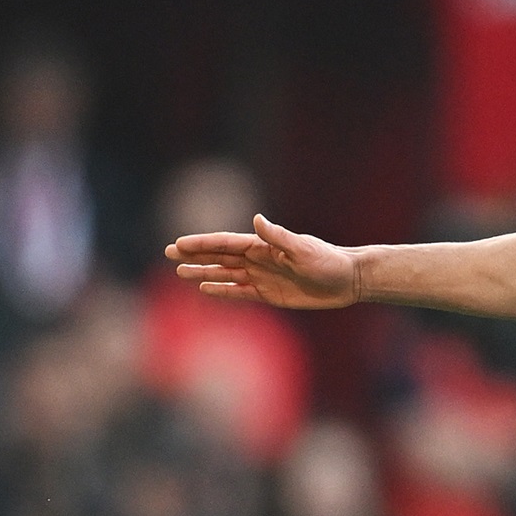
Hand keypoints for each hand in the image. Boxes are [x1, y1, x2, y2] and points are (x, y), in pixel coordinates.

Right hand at [166, 215, 363, 309]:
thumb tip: (256, 221)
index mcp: (263, 245)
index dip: (202, 243)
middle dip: (194, 255)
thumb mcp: (303, 249)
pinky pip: (240, 292)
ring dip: (203, 272)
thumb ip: (278, 237)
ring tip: (179, 273)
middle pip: (219, 256)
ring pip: (225, 274)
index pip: (226, 243)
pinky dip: (223, 290)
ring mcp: (262, 276)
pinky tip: (206, 288)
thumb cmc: (328, 261)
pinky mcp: (269, 294)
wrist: (347, 280)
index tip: (179, 244)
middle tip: (168, 253)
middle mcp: (258, 259)